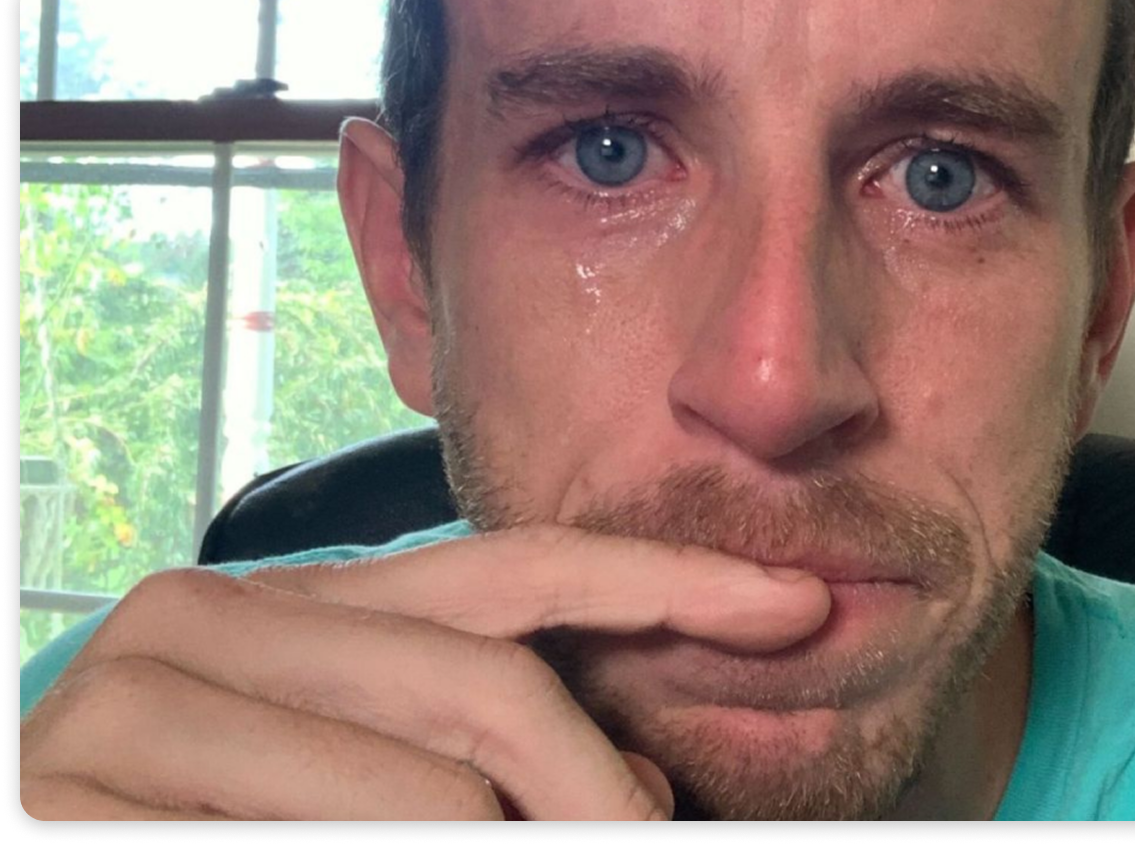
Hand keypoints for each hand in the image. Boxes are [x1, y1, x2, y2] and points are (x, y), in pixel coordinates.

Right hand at [20, 525, 830, 819]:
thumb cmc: (219, 821)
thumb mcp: (371, 777)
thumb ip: (477, 753)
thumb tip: (640, 785)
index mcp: (293, 605)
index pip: (511, 572)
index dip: (661, 582)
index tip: (791, 608)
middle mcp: (213, 616)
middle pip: (486, 681)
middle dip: (594, 778)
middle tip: (648, 831)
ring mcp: (141, 691)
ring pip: (428, 782)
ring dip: (497, 840)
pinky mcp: (87, 776)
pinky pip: (327, 836)